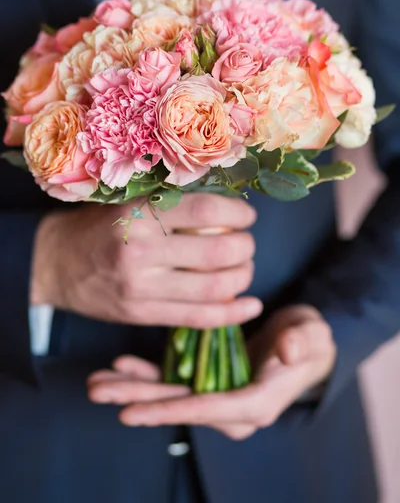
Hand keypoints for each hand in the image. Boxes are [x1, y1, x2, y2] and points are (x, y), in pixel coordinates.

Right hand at [31, 194, 261, 327]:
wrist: (55, 263)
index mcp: (138, 214)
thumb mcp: (128, 201)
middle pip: (218, 251)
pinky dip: (231, 314)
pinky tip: (250, 306)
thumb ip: (171, 202)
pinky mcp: (141, 315)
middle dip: (246, 247)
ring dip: (243, 278)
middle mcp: (140, 251)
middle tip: (246, 243)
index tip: (246, 216)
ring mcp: (141, 288)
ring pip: (214, 288)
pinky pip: (197, 318)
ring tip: (244, 269)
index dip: (238, 214)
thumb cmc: (97, 227)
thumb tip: (226, 203)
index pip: (206, 212)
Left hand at [87, 305, 335, 439]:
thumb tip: (288, 351)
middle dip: (137, 400)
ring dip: (132, 387)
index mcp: (255, 404)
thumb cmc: (308, 340)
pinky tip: (122, 364)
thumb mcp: (310, 337)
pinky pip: (173, 379)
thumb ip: (301, 344)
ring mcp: (216, 393)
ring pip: (169, 394)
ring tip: (98, 383)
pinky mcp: (208, 379)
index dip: (169, 410)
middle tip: (99, 392)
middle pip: (178, 406)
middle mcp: (231, 407)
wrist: (302, 343)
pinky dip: (147, 372)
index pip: (208, 409)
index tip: (133, 411)